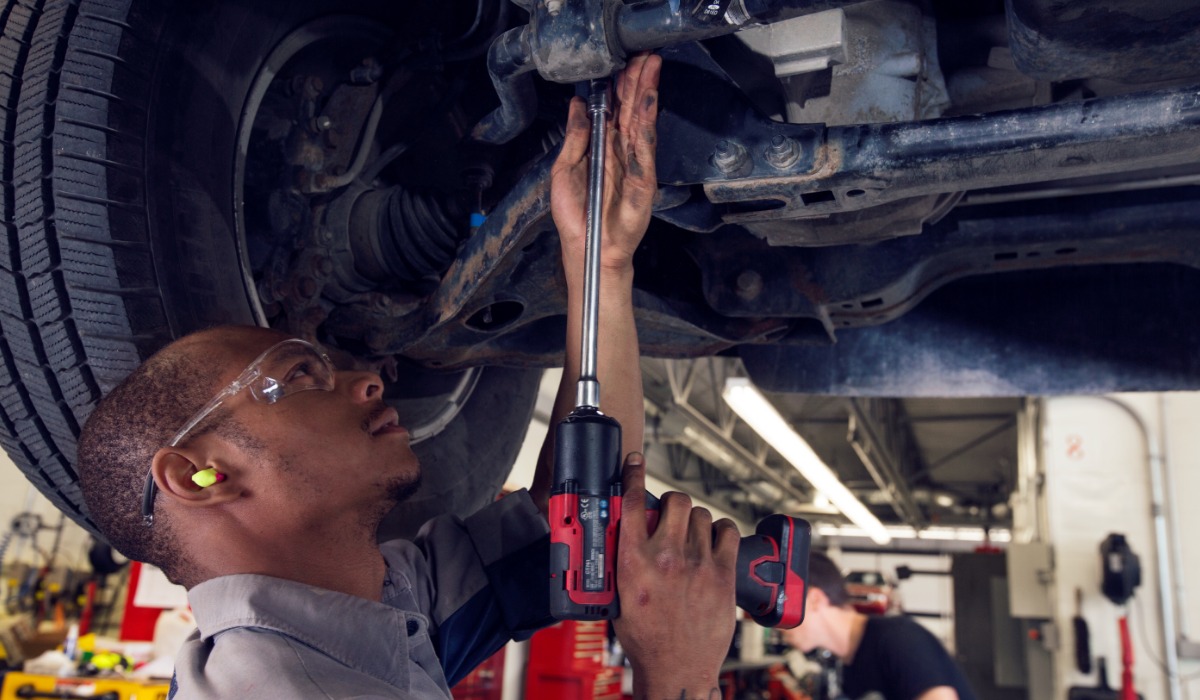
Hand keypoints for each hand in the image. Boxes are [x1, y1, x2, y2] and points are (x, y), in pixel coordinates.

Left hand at [551, 53, 661, 273]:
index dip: (617, 86)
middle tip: (642, 55)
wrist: (589, 247)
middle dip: (636, 81)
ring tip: (650, 66)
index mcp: (600, 147)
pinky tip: (648, 99)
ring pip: (641, 119)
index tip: (621, 63)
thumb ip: (575, 137)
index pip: (612, 110)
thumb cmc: (575, 215)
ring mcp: (634, 161)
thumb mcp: (564, 169)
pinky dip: (648, 120)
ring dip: (645, 92)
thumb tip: (577, 104)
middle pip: (630, 108)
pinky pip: (646, 143)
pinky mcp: (644, 176)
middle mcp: (620, 150)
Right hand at [614, 453, 738, 699]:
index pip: (631, 503)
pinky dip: (720, 532)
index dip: (633, 475)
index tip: (634, 462)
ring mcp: (698, 564)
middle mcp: (666, 557)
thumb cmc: (646, 639)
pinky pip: (726, 532)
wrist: (677, 667)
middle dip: (672, 504)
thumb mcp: (618, 595)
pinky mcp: (723, 574)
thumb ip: (621, 560)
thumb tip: (625, 533)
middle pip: (676, 501)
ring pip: (702, 515)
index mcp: (632, 561)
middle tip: (670, 516)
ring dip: (696, 521)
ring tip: (691, 538)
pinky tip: (713, 543)